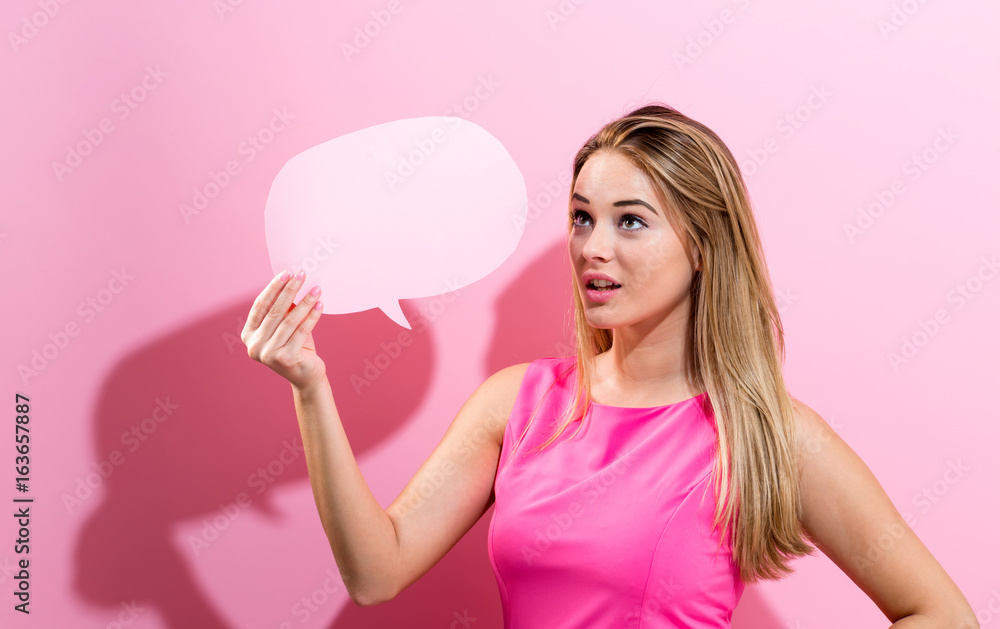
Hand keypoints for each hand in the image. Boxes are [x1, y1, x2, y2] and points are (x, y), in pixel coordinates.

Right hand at [242, 270, 325, 389]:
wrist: (306, 375)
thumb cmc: (296, 346)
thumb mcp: (285, 325)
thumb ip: (283, 308)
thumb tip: (293, 280)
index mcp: (248, 334)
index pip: (260, 305)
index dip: (273, 288)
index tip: (287, 273)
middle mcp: (254, 345)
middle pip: (274, 311)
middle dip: (290, 290)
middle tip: (302, 274)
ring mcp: (267, 353)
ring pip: (289, 320)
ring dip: (304, 302)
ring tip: (316, 289)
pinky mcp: (285, 358)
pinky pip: (301, 331)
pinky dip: (312, 316)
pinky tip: (320, 305)